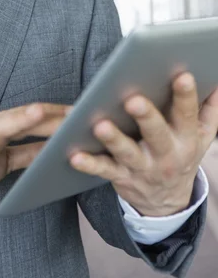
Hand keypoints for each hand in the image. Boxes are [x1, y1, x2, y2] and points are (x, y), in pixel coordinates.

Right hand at [0, 102, 71, 217]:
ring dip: (17, 119)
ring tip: (38, 112)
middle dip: (48, 114)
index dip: (58, 114)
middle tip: (74, 111)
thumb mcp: (3, 161)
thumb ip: (27, 153)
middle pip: (22, 118)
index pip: (34, 118)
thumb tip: (55, 149)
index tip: (84, 112)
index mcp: (1, 128)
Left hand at [69, 73, 217, 216]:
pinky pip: (104, 170)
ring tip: (100, 125)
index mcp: (186, 138)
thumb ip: (209, 109)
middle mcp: (166, 154)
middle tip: (134, 100)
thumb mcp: (202, 136)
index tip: (182, 75)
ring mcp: (143, 167)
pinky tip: (74, 155)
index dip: (186, 96)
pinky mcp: (122, 177)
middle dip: (147, 117)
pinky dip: (89, 164)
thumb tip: (216, 80)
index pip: (187, 115)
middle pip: (157, 134)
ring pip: (128, 153)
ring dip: (113, 139)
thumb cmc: (181, 154)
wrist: (168, 202)